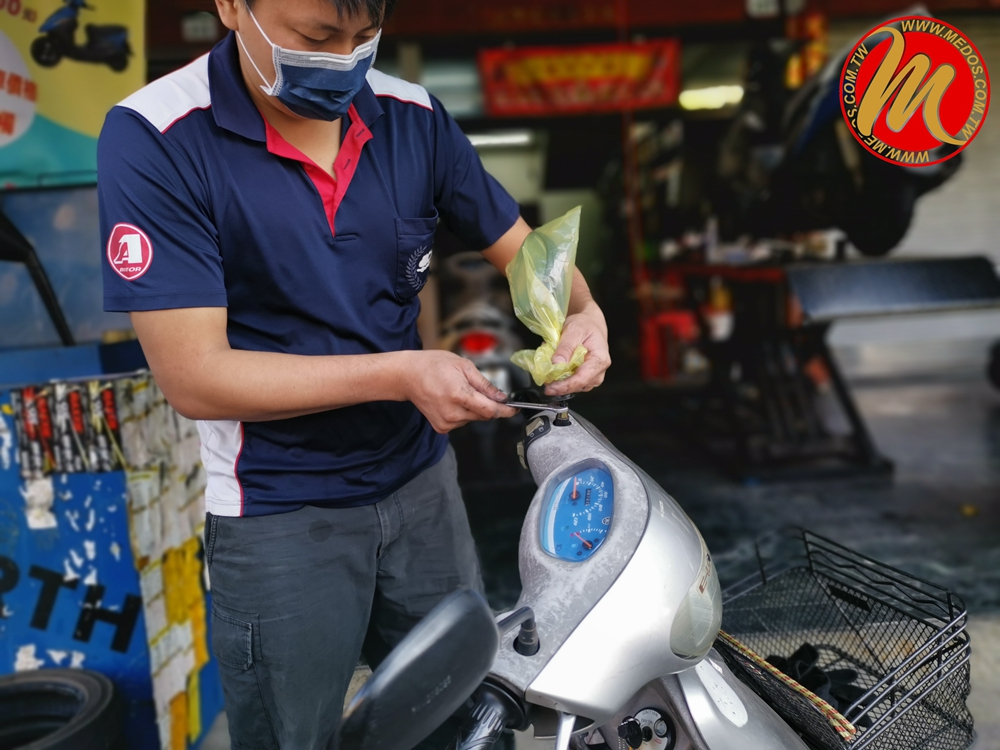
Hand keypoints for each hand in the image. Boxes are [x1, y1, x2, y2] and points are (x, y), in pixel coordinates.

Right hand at [400, 351, 517, 433]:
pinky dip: (462, 413)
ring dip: (473, 408)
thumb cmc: (433, 366)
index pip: (490, 410)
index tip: (514, 409)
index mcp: (459, 395)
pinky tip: (450, 401)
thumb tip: (500, 396)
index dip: (505, 410)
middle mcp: (452, 413)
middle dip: (486, 404)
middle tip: (474, 388)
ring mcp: (446, 422)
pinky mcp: (441, 428)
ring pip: (472, 419)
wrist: (408, 376)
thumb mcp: (463, 366)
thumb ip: (484, 384)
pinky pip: (461, 422)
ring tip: (457, 391)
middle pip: (483, 415)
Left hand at [545, 305, 611, 396]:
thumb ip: (565, 347)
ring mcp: (593, 375)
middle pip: (579, 386)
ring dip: (560, 383)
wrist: (588, 323)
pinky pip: (573, 382)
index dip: (565, 386)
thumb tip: (556, 363)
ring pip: (575, 386)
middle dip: (561, 386)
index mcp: (600, 359)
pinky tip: (554, 372)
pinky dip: (562, 379)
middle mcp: (599, 370)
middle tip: (545, 381)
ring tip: (549, 374)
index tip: (550, 388)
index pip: (582, 378)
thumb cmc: (584, 324)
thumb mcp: (573, 331)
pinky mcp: (585, 376)